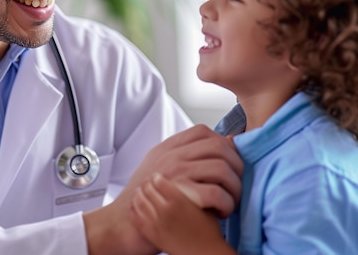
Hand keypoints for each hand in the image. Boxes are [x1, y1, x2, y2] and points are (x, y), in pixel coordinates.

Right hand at [83, 125, 242, 254]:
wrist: (121, 225)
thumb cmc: (142, 202)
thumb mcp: (157, 168)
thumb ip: (183, 155)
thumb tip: (222, 144)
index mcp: (167, 149)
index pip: (203, 131)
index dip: (224, 144)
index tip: (229, 163)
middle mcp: (171, 157)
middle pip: (218, 147)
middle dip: (236, 166)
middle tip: (235, 186)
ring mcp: (174, 174)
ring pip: (222, 168)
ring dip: (234, 188)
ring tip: (230, 201)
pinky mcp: (179, 196)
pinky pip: (216, 193)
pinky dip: (226, 203)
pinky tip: (221, 212)